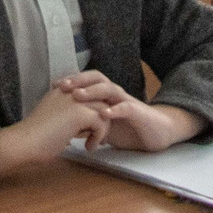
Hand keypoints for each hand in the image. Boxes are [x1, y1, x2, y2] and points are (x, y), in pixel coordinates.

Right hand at [0, 84, 110, 176]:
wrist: (24, 143)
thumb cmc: (34, 138)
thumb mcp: (53, 121)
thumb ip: (66, 118)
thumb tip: (80, 128)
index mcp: (61, 92)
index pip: (89, 92)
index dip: (93, 109)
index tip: (90, 128)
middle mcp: (70, 91)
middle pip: (100, 99)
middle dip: (102, 118)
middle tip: (96, 136)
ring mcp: (75, 101)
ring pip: (104, 110)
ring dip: (103, 128)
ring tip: (93, 142)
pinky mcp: (80, 113)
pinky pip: (101, 123)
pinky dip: (99, 137)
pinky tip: (89, 147)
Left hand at [56, 71, 203, 152]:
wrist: (158, 133)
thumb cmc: (130, 129)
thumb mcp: (105, 127)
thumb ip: (89, 125)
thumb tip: (66, 131)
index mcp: (107, 96)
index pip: (88, 82)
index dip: (72, 82)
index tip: (53, 86)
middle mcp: (116, 95)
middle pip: (97, 79)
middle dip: (79, 80)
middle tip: (62, 86)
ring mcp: (128, 102)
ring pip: (110, 89)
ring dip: (93, 91)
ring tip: (79, 95)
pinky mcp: (139, 113)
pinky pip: (127, 108)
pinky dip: (115, 109)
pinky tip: (104, 113)